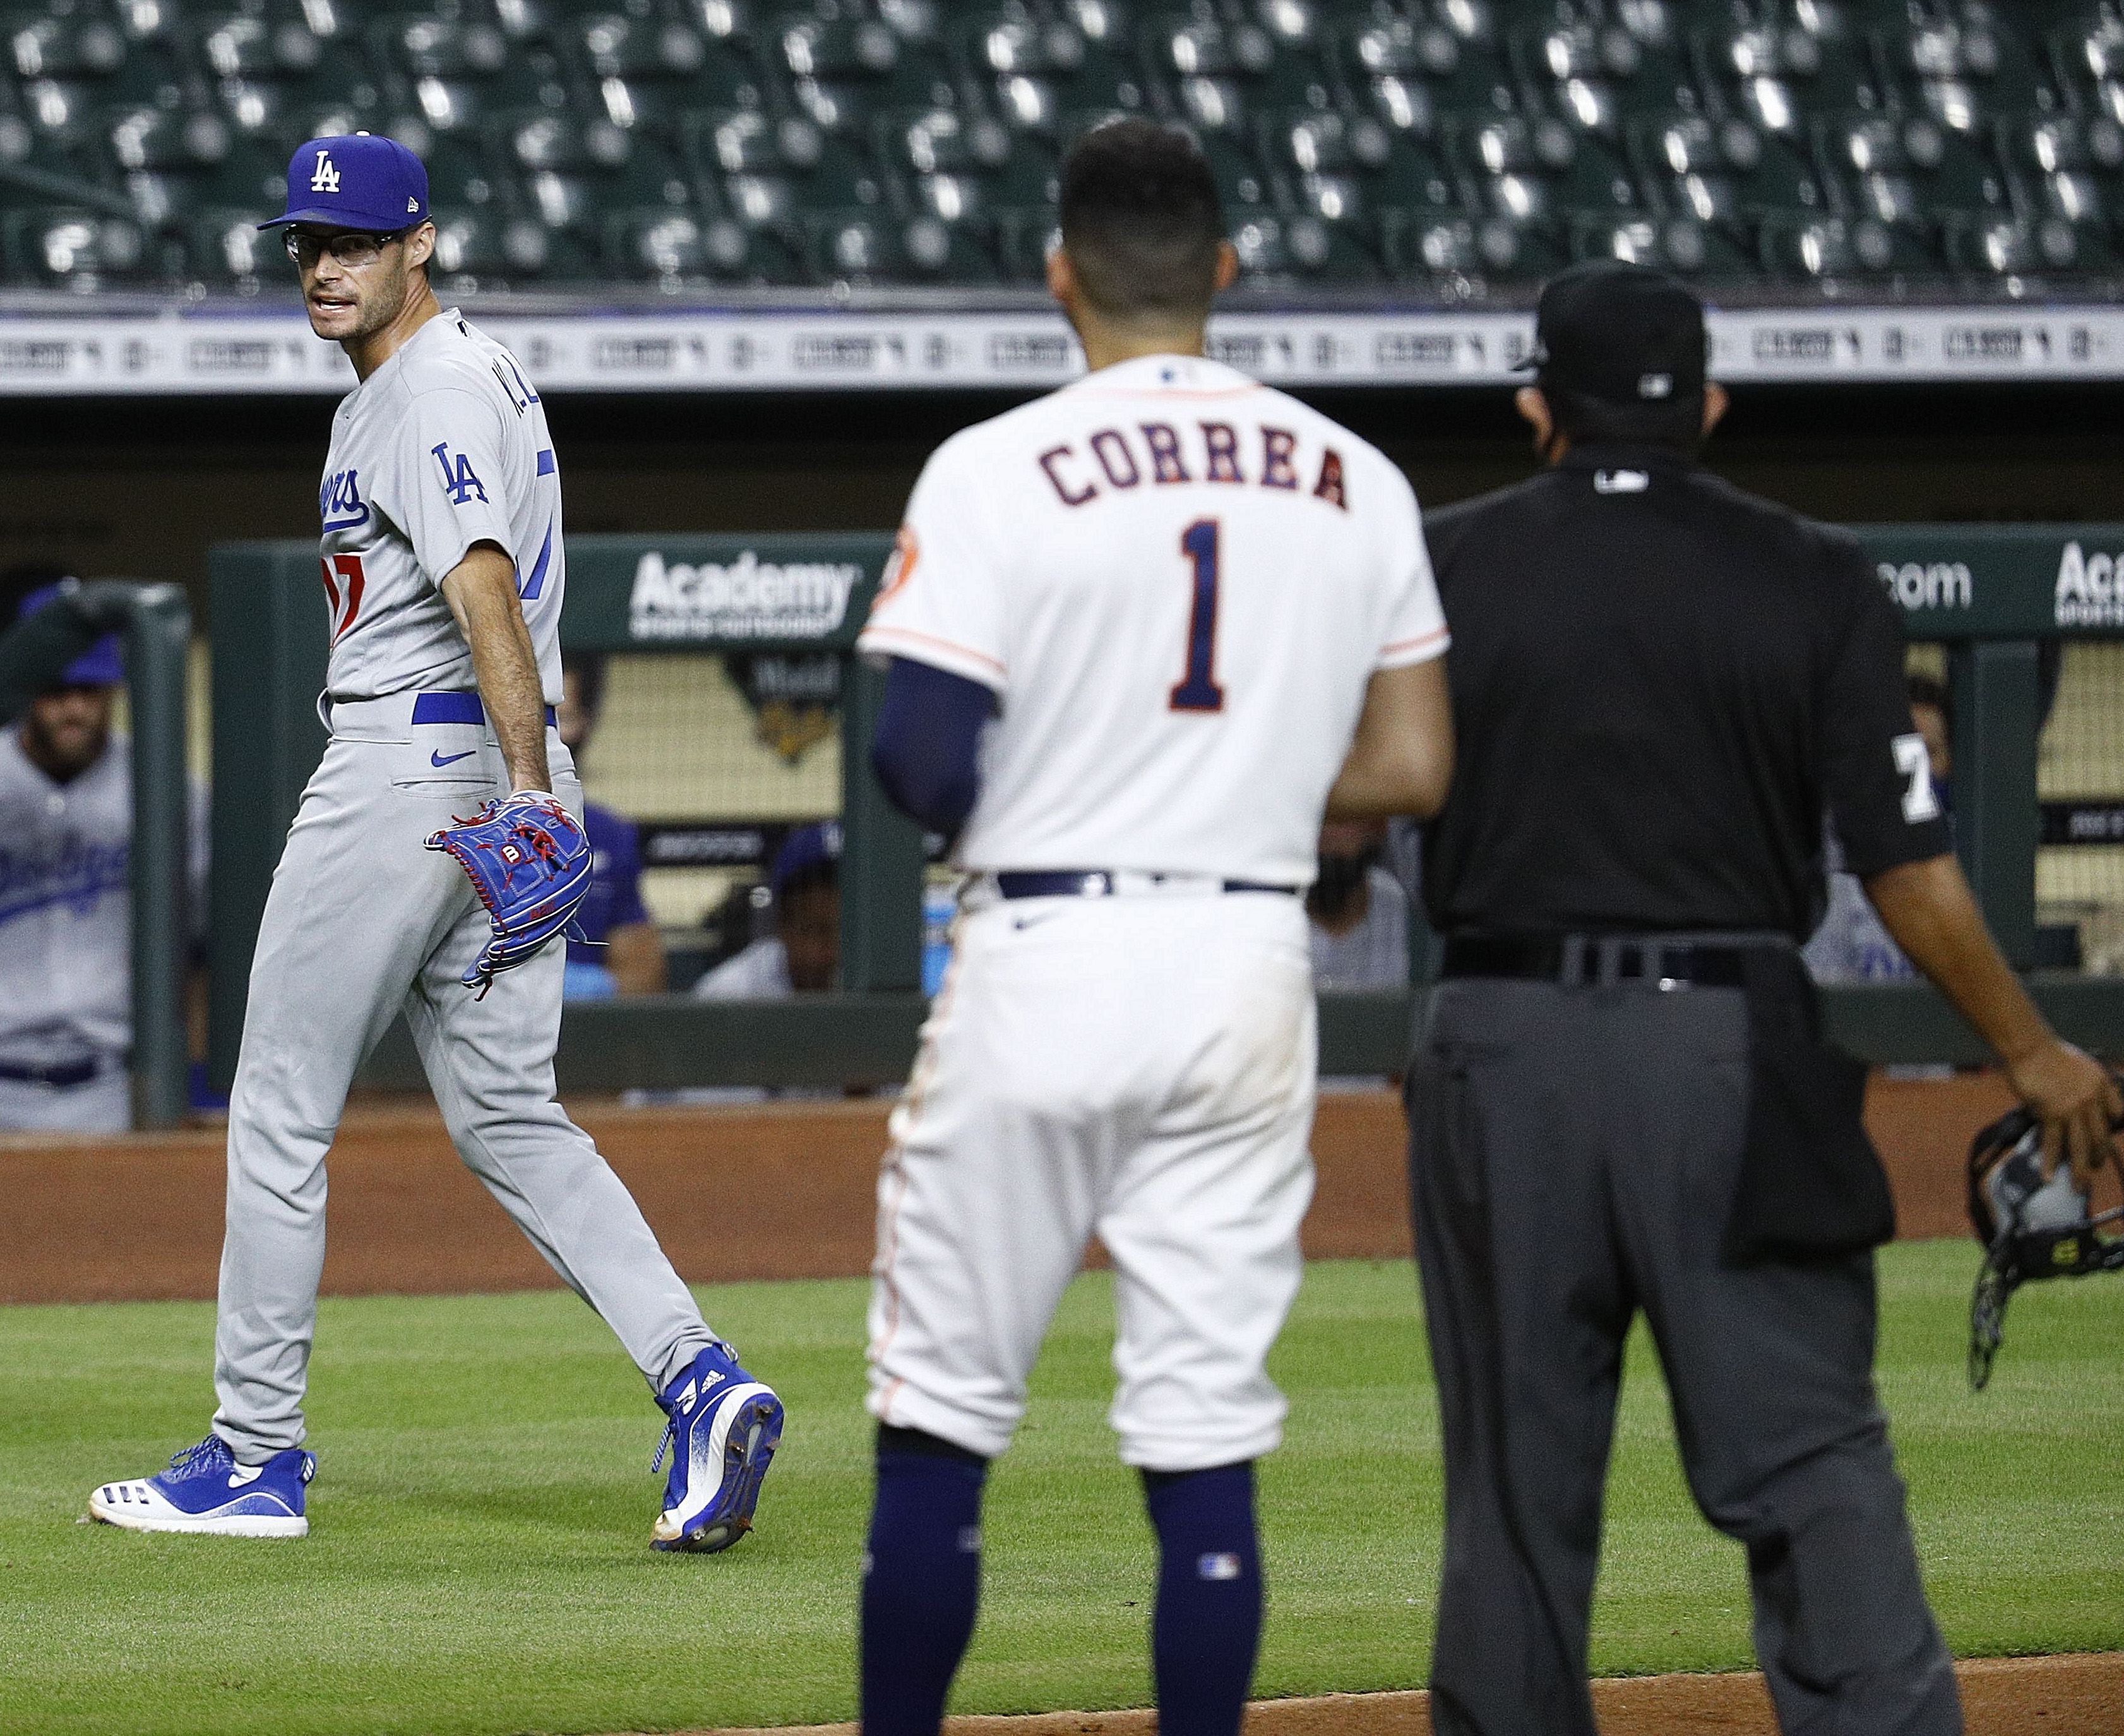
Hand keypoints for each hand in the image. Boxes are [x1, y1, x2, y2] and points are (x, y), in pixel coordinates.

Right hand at [2001, 1038, 2120, 1191]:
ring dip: (2081, 1170)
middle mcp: (2092, 1100)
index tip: (2110, 1141)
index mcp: (2102, 1085)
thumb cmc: (2048, 1053)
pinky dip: (2050, 1161)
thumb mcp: (2080, 1065)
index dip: (2116, 1130)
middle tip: (2093, 1170)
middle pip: (2101, 1137)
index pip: (2119, 1114)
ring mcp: (2072, 1108)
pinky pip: (2053, 1143)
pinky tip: (2048, 1176)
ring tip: (2079, 1187)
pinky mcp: (2051, 1113)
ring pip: (2081, 1146)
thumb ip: (2085, 1086)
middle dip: (2098, 1158)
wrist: (2030, 1047)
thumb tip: (2080, 1107)